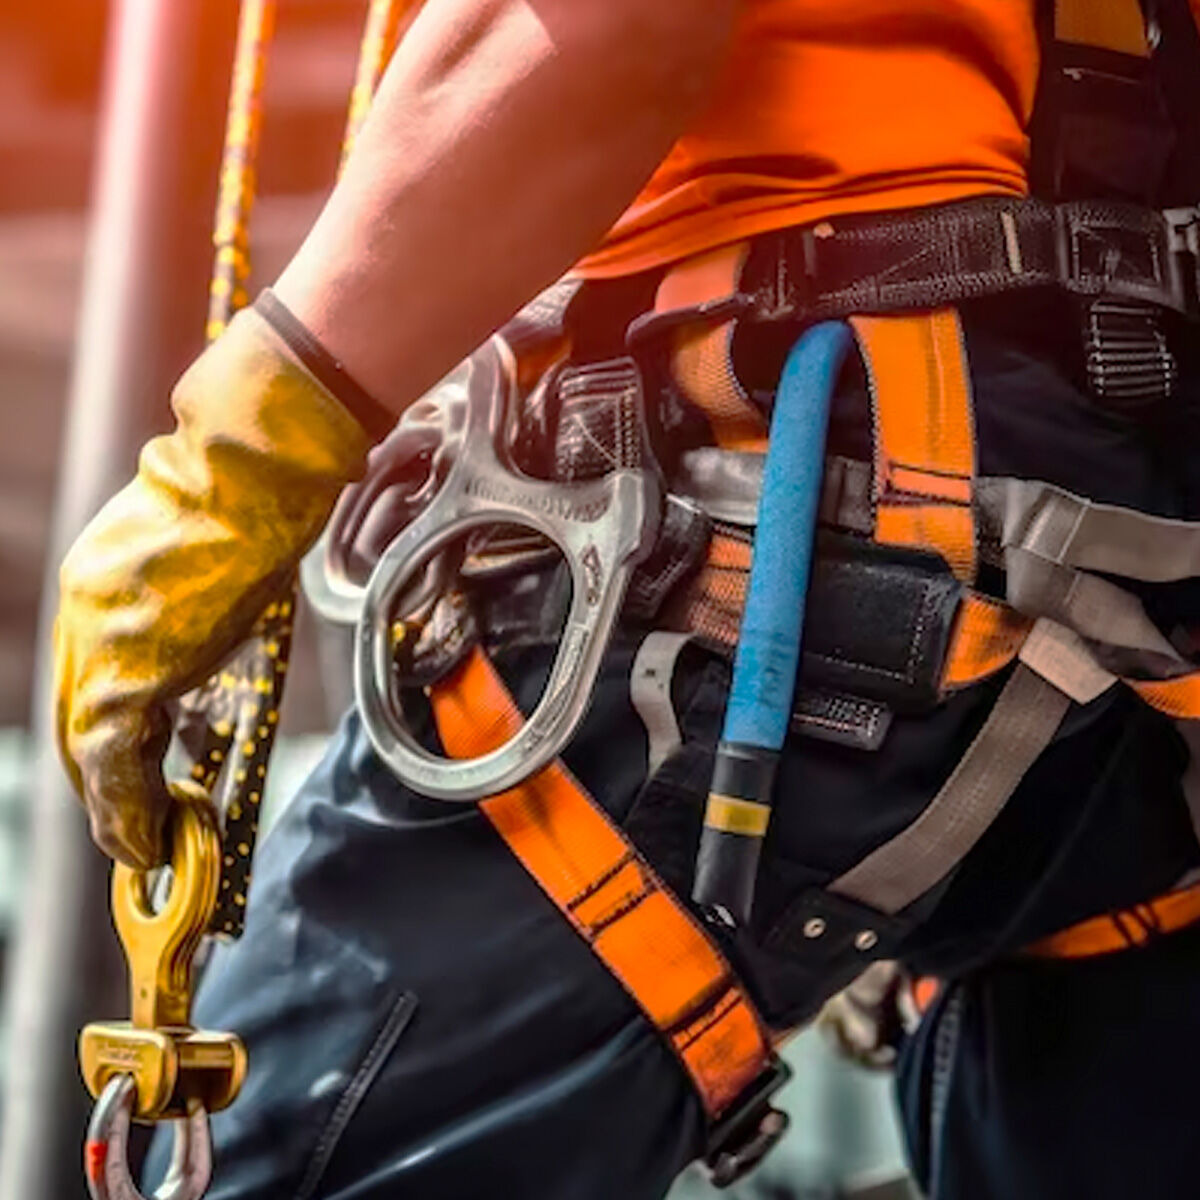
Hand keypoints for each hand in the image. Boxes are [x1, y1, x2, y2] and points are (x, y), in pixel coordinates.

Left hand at [54, 306, 369, 866]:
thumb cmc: (251, 504)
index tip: (130, 767)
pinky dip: (126, 808)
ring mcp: (98, 642)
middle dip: (102, 777)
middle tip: (128, 822)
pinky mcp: (127, 672)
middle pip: (78, 714)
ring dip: (114, 806)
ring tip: (140, 847)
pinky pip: (113, 759)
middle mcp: (83, 613)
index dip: (107, 731)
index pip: (92, 675)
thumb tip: (209, 654)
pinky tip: (144, 841)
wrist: (251, 477)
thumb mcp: (209, 560)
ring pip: (87, 745)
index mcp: (98, 581)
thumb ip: (193, 611)